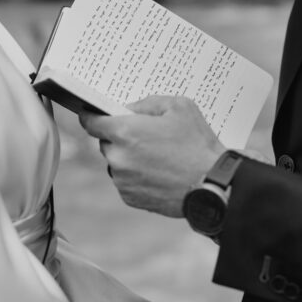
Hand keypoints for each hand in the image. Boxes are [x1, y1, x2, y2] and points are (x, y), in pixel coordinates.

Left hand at [79, 95, 224, 216]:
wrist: (211, 185)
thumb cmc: (197, 144)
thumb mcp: (179, 107)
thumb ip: (147, 103)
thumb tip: (129, 109)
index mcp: (125, 132)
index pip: (90, 122)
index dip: (92, 116)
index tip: (94, 115)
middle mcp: (118, 157)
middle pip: (105, 142)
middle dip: (120, 137)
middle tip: (146, 136)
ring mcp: (122, 181)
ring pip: (116, 163)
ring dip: (128, 158)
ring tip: (158, 157)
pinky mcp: (130, 198)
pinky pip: (125, 181)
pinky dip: (136, 176)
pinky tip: (159, 173)